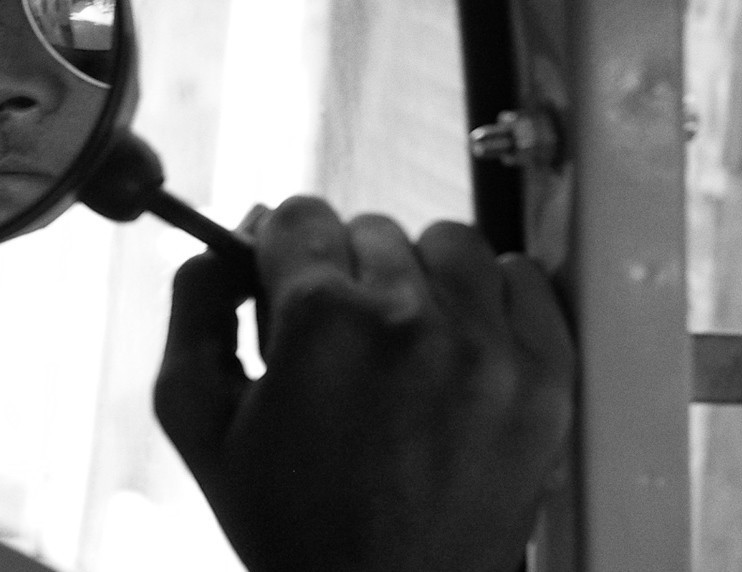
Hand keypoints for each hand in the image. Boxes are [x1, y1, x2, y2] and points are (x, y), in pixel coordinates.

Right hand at [154, 197, 572, 571]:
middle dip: (347, 275)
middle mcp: (408, 320)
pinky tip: (462, 345)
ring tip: (404, 343)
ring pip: (449, 244)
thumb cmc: (290, 525)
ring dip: (421, 279)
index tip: (290, 289)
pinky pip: (525, 280)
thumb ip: (196, 306)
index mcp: (320, 322)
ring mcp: (487, 349)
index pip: (300, 215)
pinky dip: (495, 301)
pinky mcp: (545, 380)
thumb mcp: (199, 421)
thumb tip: (227, 236)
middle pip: (371, 230)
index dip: (285, 255)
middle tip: (341, 344)